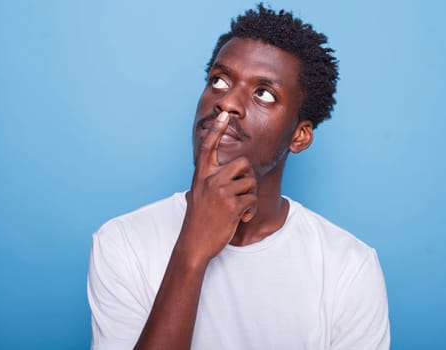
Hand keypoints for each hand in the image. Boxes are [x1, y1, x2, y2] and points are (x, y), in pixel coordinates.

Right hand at [180, 111, 257, 262]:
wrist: (193, 244)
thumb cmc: (198, 221)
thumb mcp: (198, 196)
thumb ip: (208, 182)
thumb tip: (222, 175)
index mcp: (201, 176)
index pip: (208, 147)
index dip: (216, 129)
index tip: (223, 115)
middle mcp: (210, 180)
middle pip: (243, 163)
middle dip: (248, 178)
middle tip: (242, 192)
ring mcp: (221, 192)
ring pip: (250, 182)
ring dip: (250, 197)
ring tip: (240, 209)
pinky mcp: (231, 206)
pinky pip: (252, 200)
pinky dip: (250, 211)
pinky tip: (241, 218)